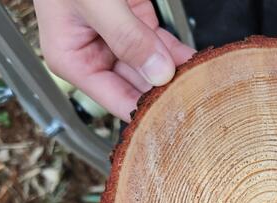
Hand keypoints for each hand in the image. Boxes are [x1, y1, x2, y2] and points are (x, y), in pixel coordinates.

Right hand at [33, 0, 194, 120]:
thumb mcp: (95, 4)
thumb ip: (126, 37)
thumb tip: (158, 73)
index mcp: (73, 59)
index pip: (114, 99)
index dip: (145, 112)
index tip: (175, 117)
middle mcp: (94, 54)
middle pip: (137, 87)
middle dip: (167, 93)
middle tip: (197, 102)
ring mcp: (117, 39)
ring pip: (153, 67)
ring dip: (177, 75)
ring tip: (203, 85)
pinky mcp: (136, 22)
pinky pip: (160, 45)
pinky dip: (179, 54)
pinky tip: (198, 63)